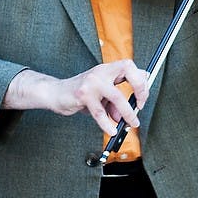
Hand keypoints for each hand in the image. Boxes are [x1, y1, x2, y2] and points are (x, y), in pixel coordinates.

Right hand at [3, 60, 149, 135]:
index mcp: (107, 69)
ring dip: (127, 112)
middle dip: (139, 87)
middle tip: (140, 105)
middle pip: (127, 69)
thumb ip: (115, 101)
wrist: (55, 93)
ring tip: (131, 123)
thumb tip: (128, 114)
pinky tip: (111, 130)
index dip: (140, 80)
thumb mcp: (101, 94)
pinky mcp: (82, 95)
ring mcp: (91, 82)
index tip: (142, 97)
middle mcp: (101, 71)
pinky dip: (107, 123)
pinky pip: (99, 112)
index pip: (130, 66)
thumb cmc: (81, 93)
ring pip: (116, 96)